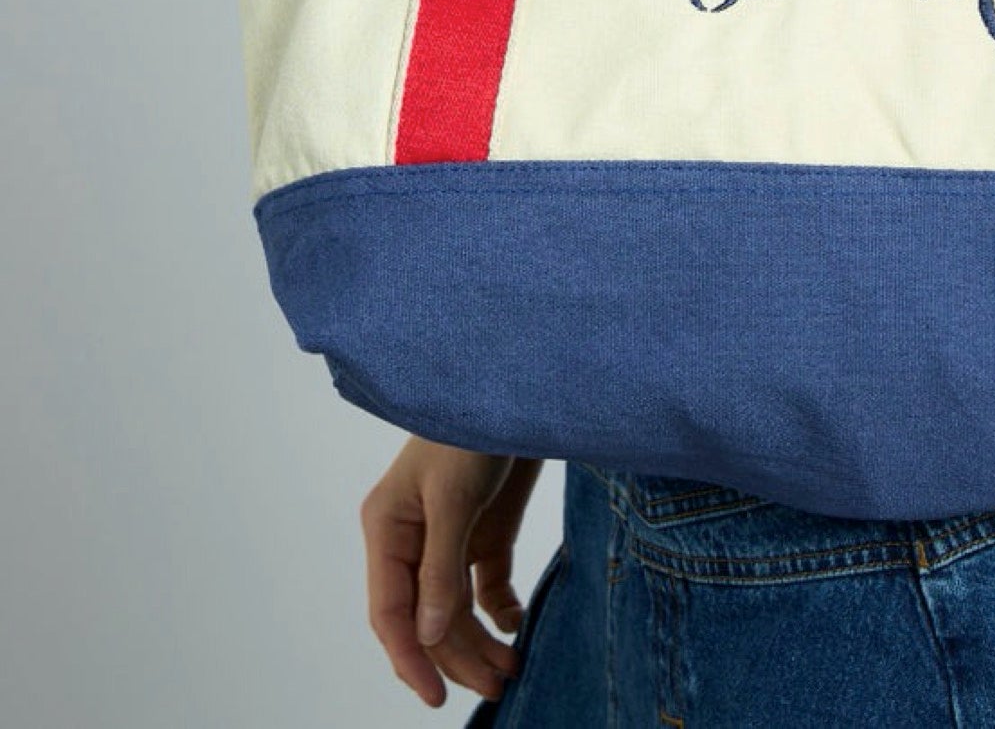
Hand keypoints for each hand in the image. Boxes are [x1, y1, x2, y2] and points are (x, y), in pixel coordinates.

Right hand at [361, 437, 543, 706]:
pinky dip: (499, 610)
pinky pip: (485, 586)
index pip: (390, 611)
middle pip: (428, 618)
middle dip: (457, 656)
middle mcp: (412, 540)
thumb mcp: (453, 496)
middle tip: (496, 685)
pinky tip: (514, 623)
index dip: (410, 658)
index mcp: (387, 529)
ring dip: (480, 642)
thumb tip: (430, 637)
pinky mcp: (484, 531)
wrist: (519, 385)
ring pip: (456, 609)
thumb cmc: (470, 425)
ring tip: (510, 669)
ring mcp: (449, 538)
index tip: (435, 698)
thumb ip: (441, 566)